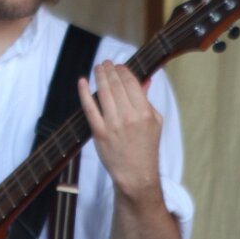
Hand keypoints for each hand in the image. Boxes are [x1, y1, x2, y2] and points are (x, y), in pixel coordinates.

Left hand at [79, 61, 180, 238]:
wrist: (136, 175)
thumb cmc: (146, 148)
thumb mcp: (156, 122)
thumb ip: (147, 100)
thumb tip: (144, 79)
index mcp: (145, 112)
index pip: (132, 82)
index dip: (123, 70)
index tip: (118, 65)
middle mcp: (129, 116)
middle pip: (117, 84)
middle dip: (110, 69)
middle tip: (105, 63)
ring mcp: (113, 124)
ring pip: (104, 92)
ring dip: (99, 75)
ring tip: (98, 68)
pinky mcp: (99, 133)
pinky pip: (89, 107)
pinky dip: (85, 92)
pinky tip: (83, 81)